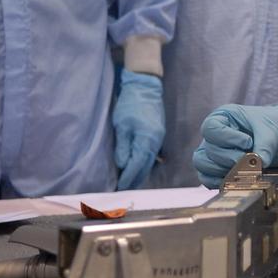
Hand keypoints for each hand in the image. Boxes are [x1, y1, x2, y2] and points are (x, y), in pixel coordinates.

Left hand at [112, 71, 164, 189]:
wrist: (145, 87)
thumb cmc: (130, 104)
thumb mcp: (121, 125)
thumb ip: (123, 147)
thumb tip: (123, 166)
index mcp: (146, 140)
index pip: (137, 166)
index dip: (127, 179)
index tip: (119, 189)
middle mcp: (155, 142)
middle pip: (146, 167)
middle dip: (135, 180)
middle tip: (123, 191)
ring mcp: (159, 138)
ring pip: (150, 162)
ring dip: (140, 173)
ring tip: (129, 182)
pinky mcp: (158, 134)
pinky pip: (152, 154)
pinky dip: (145, 164)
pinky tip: (139, 168)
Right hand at [192, 103, 277, 187]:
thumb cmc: (274, 125)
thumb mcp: (273, 129)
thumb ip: (266, 145)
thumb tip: (260, 163)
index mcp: (224, 116)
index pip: (211, 128)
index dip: (227, 138)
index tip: (248, 142)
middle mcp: (215, 134)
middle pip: (208, 149)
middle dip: (229, 158)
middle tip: (249, 160)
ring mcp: (214, 152)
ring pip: (203, 164)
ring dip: (222, 171)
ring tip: (243, 171)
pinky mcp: (217, 168)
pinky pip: (207, 178)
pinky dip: (219, 182)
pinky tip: (236, 181)